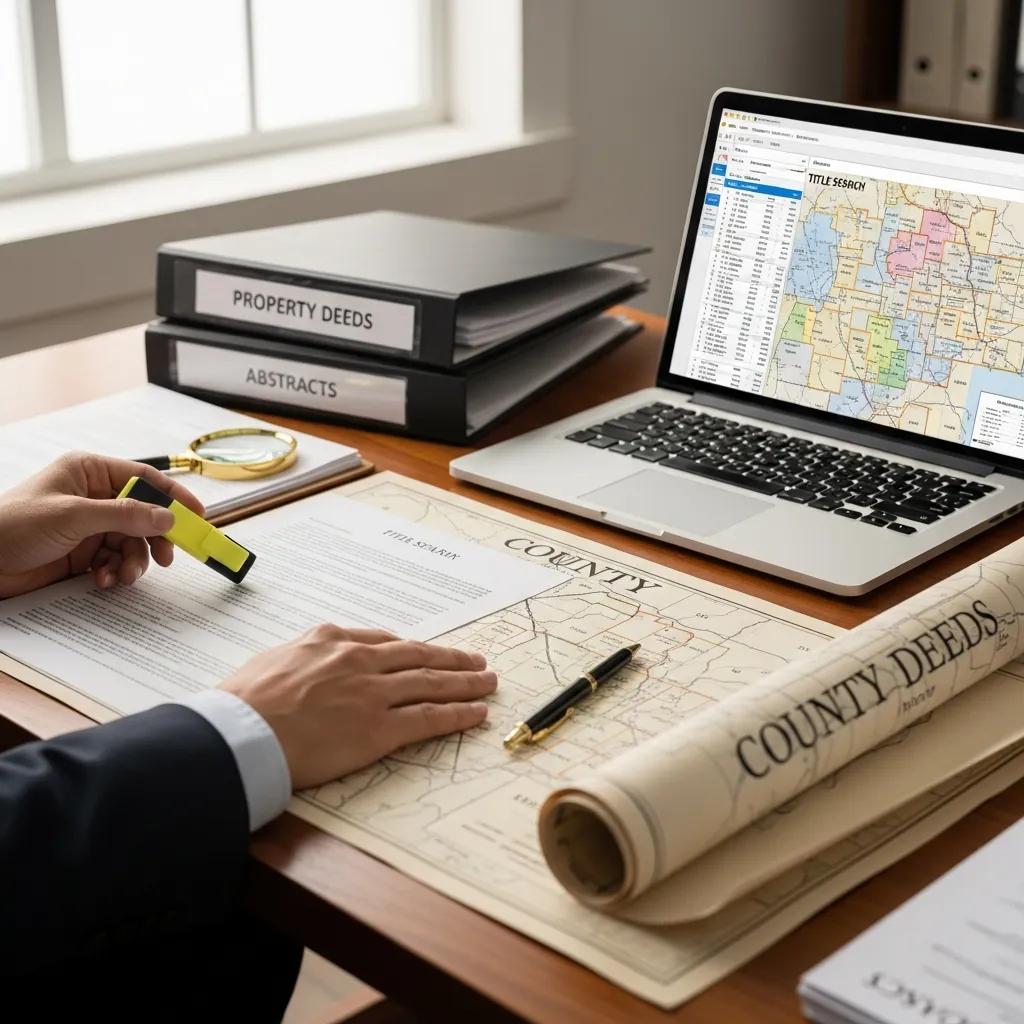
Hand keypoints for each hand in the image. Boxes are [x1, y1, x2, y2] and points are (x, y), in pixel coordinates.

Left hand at [0, 451, 204, 598]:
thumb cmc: (12, 526)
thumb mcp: (73, 516)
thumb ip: (124, 515)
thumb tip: (166, 516)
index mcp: (89, 472)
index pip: (144, 479)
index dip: (173, 497)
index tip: (197, 516)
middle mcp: (92, 497)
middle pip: (143, 515)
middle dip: (154, 538)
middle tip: (166, 558)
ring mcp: (88, 526)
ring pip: (132, 542)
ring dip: (132, 561)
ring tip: (121, 576)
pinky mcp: (82, 552)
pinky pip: (114, 560)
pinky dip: (114, 572)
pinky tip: (101, 579)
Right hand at [221, 624, 496, 787]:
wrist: (240, 733)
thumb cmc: (242, 703)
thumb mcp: (272, 661)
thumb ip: (301, 659)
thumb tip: (306, 665)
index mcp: (330, 640)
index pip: (383, 642)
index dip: (412, 649)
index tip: (426, 652)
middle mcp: (358, 660)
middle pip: (418, 656)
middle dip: (451, 658)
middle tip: (475, 660)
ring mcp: (373, 693)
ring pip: (431, 682)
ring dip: (465, 682)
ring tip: (487, 681)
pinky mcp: (379, 728)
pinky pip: (429, 717)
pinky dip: (458, 713)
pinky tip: (476, 713)